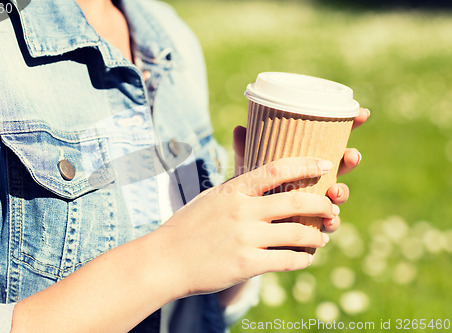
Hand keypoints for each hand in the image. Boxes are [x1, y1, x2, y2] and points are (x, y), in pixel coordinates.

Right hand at [158, 157, 336, 295]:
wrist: (166, 260)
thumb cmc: (188, 226)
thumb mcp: (210, 197)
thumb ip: (237, 187)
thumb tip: (261, 176)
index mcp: (233, 190)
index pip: (276, 169)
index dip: (305, 164)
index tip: (324, 164)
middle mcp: (241, 211)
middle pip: (296, 202)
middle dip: (322, 205)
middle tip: (332, 209)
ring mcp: (245, 238)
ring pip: (297, 234)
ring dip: (316, 236)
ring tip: (321, 238)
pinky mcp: (246, 264)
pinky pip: (287, 260)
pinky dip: (302, 259)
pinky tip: (304, 258)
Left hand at [232, 107, 369, 232]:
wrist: (244, 226)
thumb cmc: (250, 192)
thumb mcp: (249, 170)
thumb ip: (245, 151)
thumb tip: (239, 128)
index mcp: (305, 161)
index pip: (331, 141)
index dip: (349, 127)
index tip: (362, 113)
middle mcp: (316, 180)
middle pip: (341, 166)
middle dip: (350, 159)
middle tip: (352, 155)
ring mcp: (317, 203)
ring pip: (338, 195)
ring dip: (342, 192)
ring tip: (336, 190)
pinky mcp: (314, 225)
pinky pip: (328, 223)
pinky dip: (331, 221)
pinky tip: (330, 220)